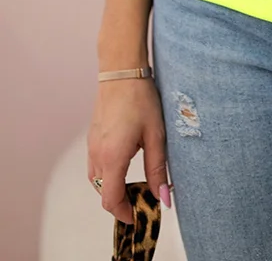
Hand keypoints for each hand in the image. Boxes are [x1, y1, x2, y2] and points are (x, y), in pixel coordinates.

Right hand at [86, 78, 170, 223]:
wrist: (122, 71)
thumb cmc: (140, 99)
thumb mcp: (156, 135)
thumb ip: (158, 169)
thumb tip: (163, 198)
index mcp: (112, 158)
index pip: (111, 200)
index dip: (124, 213)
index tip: (139, 216)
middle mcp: (97, 155)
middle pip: (103, 193)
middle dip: (121, 201)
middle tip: (143, 199)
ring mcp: (92, 146)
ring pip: (97, 180)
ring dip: (114, 187)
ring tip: (136, 183)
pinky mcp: (92, 137)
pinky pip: (95, 165)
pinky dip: (108, 173)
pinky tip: (126, 161)